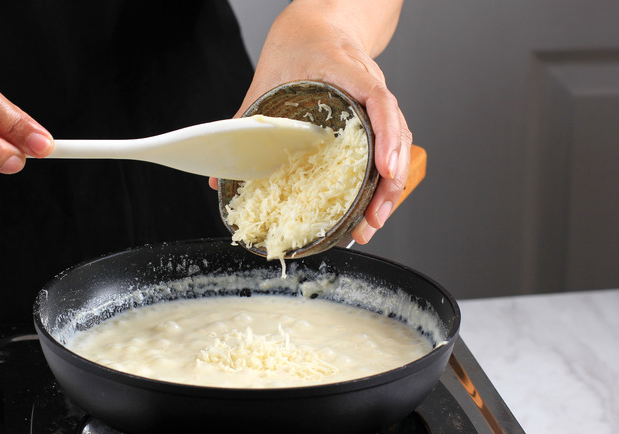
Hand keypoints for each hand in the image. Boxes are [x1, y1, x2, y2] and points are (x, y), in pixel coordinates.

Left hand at [211, 0, 410, 243]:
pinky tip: (372, 205)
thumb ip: (244, 123)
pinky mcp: (375, 117)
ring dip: (390, 187)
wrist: (318, 26)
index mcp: (345, 70)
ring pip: (398, 143)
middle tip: (374, 216)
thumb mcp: (266, 79)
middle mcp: (370, 85)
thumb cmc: (296, 45)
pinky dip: (384, 178)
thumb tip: (221, 178)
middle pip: (396, 132)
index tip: (383, 168)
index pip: (378, 100)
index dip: (386, 135)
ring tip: (374, 221)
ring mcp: (377, 101)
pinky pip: (390, 146)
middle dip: (390, 180)